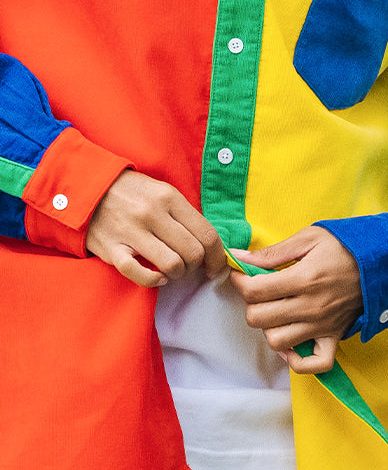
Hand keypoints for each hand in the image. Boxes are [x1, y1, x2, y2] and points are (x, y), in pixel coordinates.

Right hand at [86, 169, 226, 288]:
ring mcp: (131, 232)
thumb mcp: (163, 192)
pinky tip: (156, 277)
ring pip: (172, 265)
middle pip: (193, 252)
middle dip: (198, 266)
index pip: (207, 234)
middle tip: (192, 267)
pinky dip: (153, 281)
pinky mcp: (112, 249)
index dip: (218, 256)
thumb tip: (210, 244)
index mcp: (170, 198)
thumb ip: (185, 215)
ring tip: (173, 270)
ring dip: (178, 274)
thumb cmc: (132, 193)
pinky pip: (139, 275)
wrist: (87, 188)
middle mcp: (152, 214)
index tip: (217, 266)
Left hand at [228, 226, 363, 374]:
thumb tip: (239, 256)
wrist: (384, 261)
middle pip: (258, 319)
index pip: (254, 292)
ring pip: (277, 342)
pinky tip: (292, 343)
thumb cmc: (346, 246)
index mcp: (303, 278)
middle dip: (252, 304)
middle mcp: (310, 307)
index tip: (244, 274)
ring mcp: (322, 326)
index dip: (241, 282)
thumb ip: (273, 252)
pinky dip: (298, 360)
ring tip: (277, 313)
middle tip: (261, 292)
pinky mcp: (334, 337)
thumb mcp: (309, 238)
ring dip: (270, 328)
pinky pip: (313, 364)